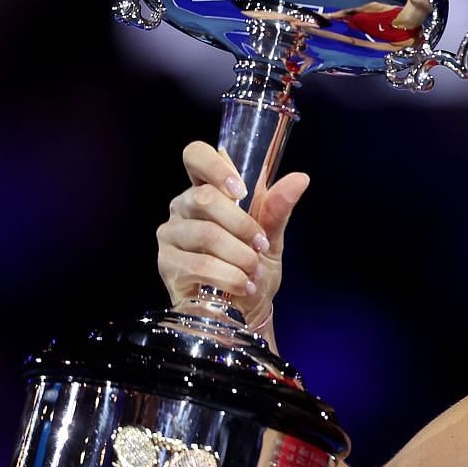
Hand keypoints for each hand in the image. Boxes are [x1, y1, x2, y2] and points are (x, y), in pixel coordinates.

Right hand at [156, 142, 310, 316]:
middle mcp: (183, 207)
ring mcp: (171, 235)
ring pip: (206, 234)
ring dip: (239, 255)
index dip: (216, 166)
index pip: (196, 156)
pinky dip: (228, 276)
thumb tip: (300, 179)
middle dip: (242, 225)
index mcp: (206, 189)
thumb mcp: (271, 237)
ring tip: (253, 271)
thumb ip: (278, 208)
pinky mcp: (167, 264)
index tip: (241, 190)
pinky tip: (242, 285)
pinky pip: (199, 265)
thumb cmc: (253, 267)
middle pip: (205, 197)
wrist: (246, 310)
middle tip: (261, 246)